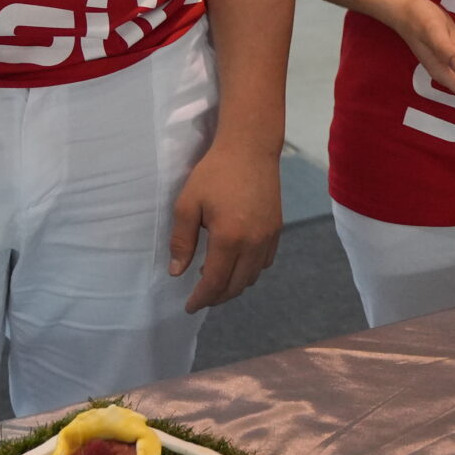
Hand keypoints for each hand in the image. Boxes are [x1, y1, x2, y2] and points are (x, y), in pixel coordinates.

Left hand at [169, 135, 283, 311]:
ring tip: (215, 279)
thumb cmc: (214, 173)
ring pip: (252, 276)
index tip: (189, 306)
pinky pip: (265, 262)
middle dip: (217, 297)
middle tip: (200, 297)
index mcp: (229, 238)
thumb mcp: (188, 204)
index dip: (201, 299)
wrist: (250, 148)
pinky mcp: (277, 229)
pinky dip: (249, 271)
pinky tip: (236, 262)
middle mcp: (253, 243)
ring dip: (233, 285)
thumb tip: (177, 272)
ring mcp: (269, 237)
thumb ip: (181, 241)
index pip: (215, 282)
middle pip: (236, 286)